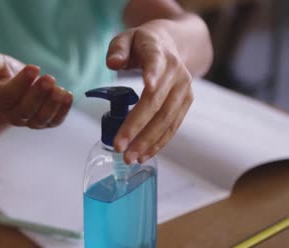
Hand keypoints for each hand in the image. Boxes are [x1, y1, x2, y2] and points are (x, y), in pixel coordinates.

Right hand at [0, 52, 72, 128]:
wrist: (18, 90)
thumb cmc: (6, 75)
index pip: (7, 96)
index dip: (20, 83)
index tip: (33, 67)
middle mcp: (14, 115)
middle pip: (24, 110)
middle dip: (37, 94)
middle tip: (49, 78)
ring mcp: (31, 121)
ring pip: (40, 118)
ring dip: (52, 105)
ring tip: (60, 90)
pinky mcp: (46, 122)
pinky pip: (54, 121)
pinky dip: (62, 111)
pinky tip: (68, 96)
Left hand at [106, 20, 193, 163]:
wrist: (172, 44)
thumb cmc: (142, 44)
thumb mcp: (126, 38)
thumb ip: (117, 49)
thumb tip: (113, 63)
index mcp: (159, 52)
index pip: (156, 62)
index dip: (152, 73)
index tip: (147, 86)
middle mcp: (176, 72)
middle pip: (157, 102)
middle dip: (137, 126)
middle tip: (119, 146)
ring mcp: (184, 89)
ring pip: (166, 119)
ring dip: (148, 141)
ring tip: (130, 157)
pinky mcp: (185, 103)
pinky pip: (172, 126)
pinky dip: (158, 142)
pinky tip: (144, 155)